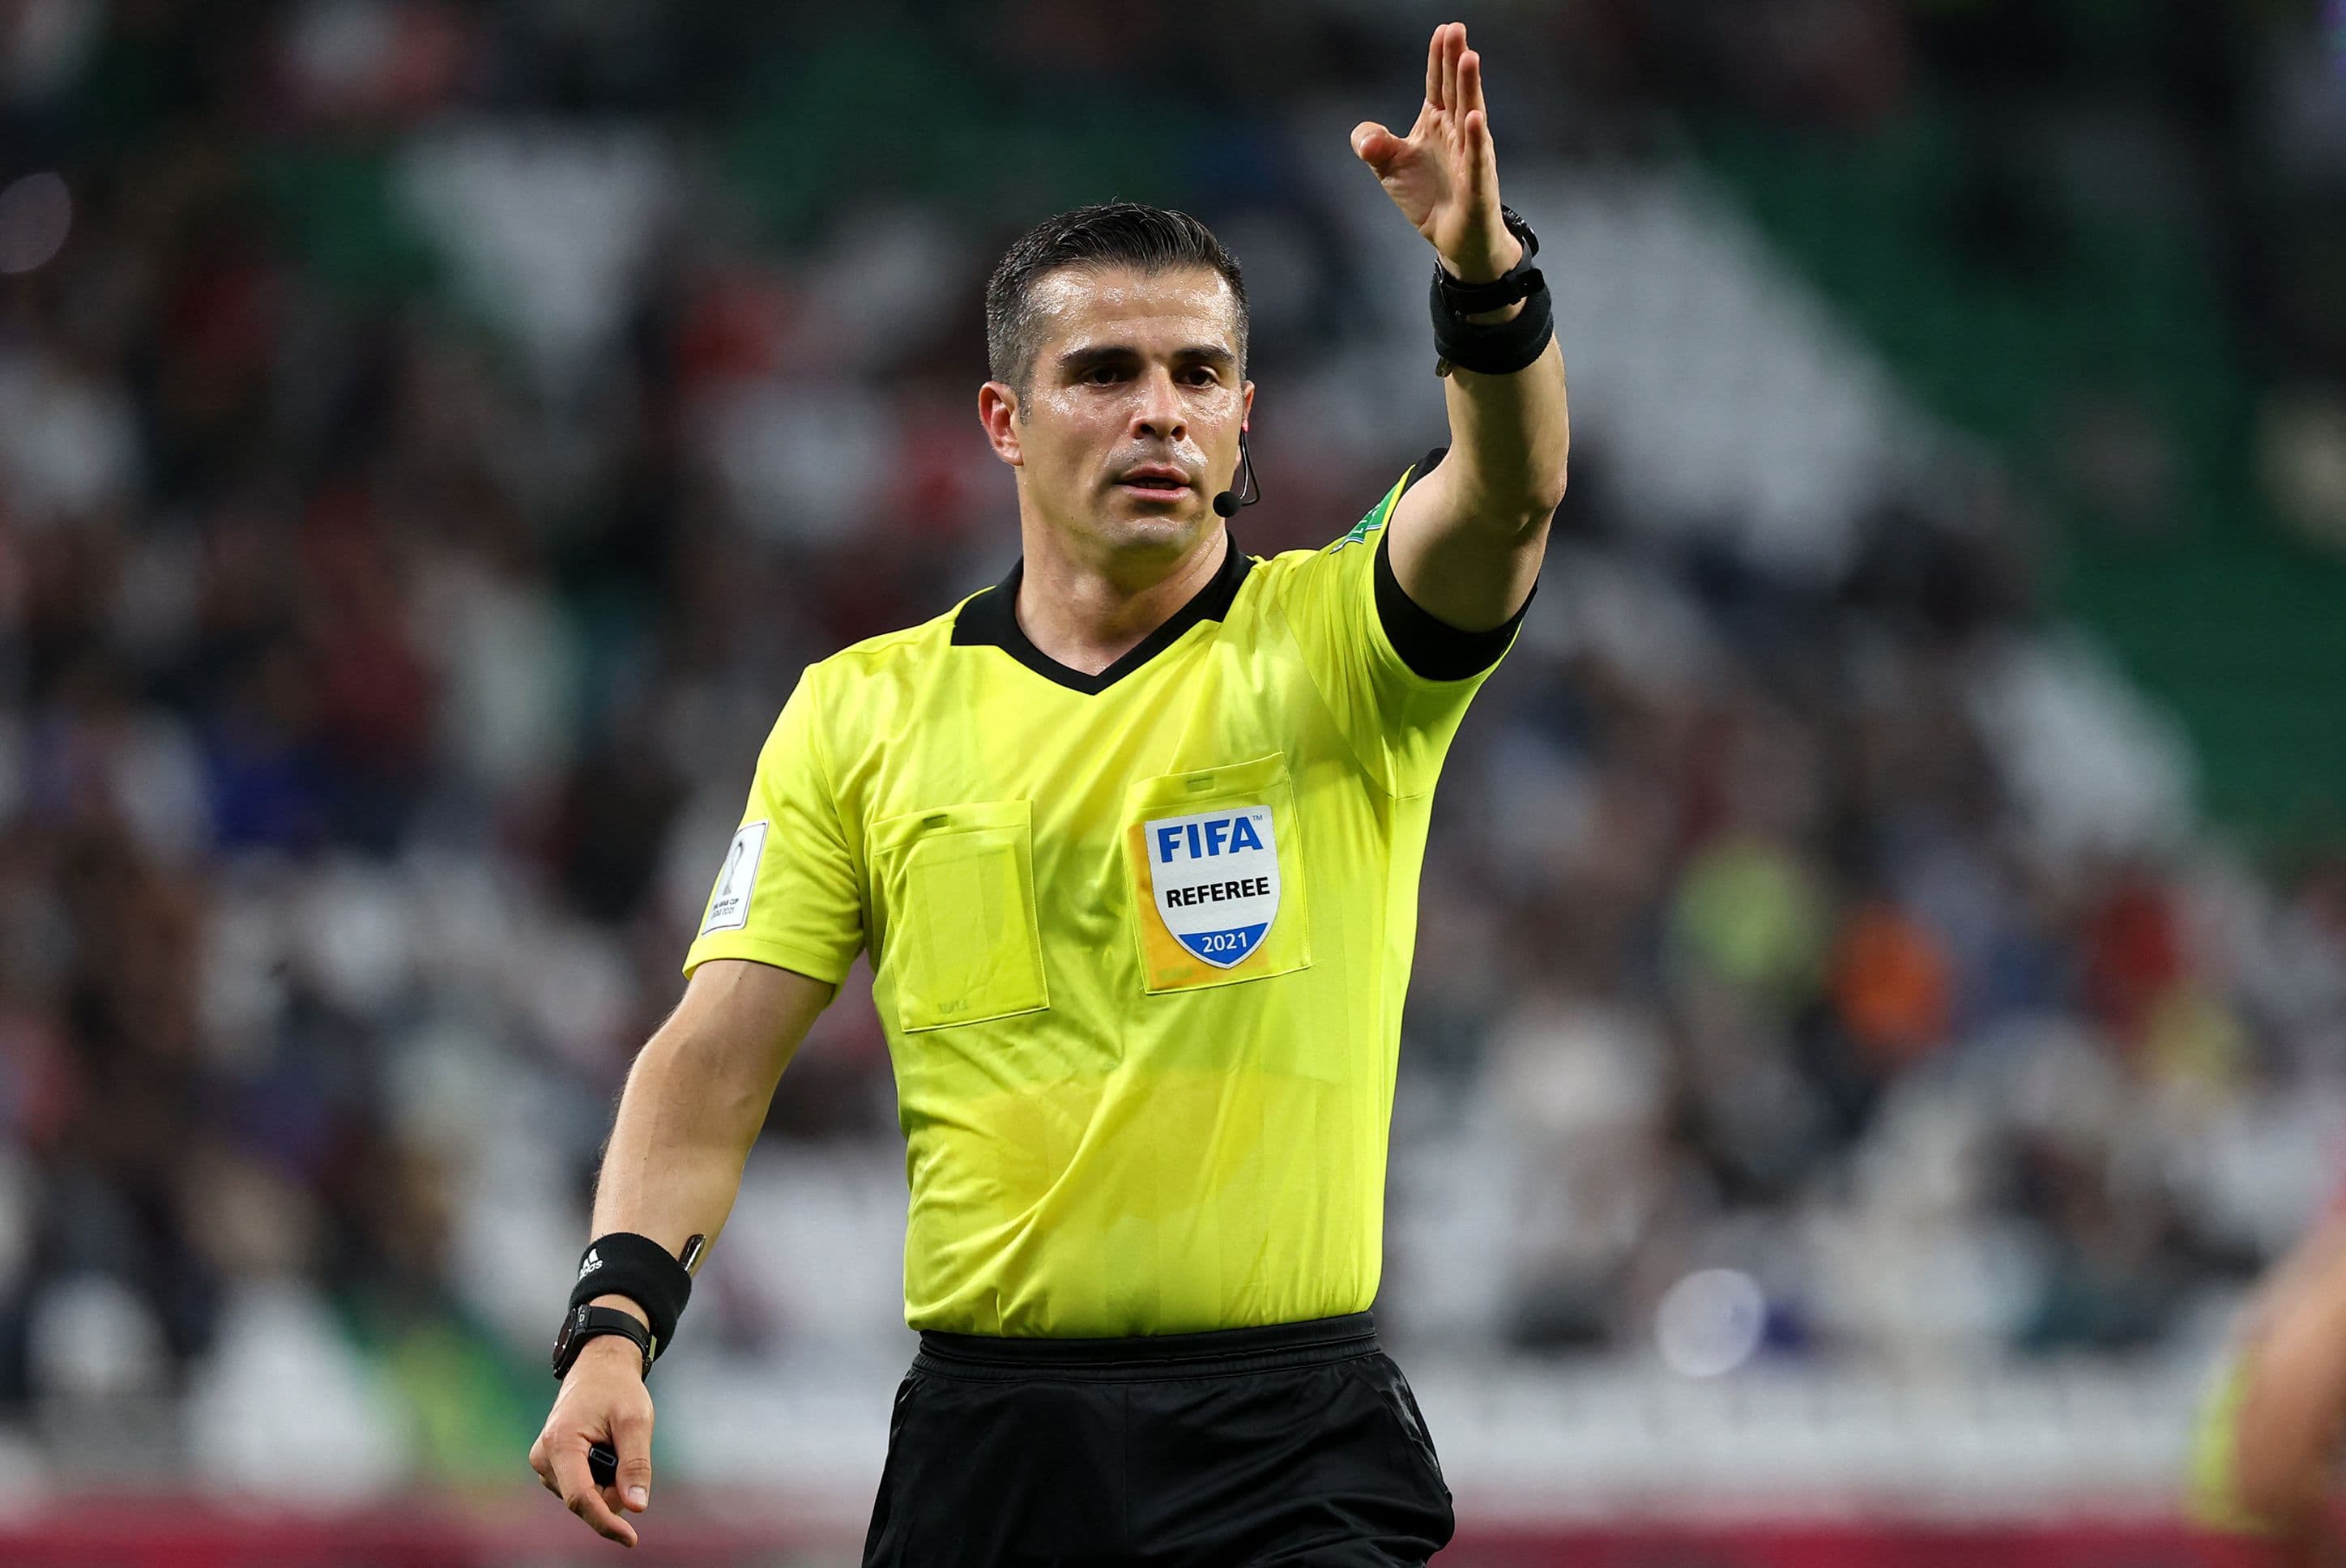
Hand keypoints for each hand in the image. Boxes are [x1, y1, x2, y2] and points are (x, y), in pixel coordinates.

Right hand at [530, 1333, 654, 1547]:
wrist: (598, 1369)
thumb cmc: (617, 1390)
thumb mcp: (635, 1420)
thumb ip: (636, 1464)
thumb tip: (636, 1507)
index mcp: (560, 1443)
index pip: (581, 1497)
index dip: (606, 1521)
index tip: (631, 1538)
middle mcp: (544, 1457)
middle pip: (586, 1499)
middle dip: (614, 1488)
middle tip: (628, 1449)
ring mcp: (543, 1463)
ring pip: (584, 1496)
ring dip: (607, 1480)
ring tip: (612, 1441)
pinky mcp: (550, 1466)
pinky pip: (580, 1487)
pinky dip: (599, 1476)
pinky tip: (602, 1448)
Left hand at [1351, 21, 1519, 283]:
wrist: (1452, 238)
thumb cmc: (1426, 196)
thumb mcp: (1389, 167)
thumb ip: (1373, 145)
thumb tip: (1364, 138)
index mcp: (1437, 123)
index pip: (1437, 85)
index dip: (1439, 59)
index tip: (1443, 30)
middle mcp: (1457, 133)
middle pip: (1455, 91)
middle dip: (1456, 61)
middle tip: (1457, 29)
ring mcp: (1470, 156)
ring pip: (1471, 115)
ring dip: (1470, 88)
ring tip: (1469, 58)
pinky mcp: (1477, 184)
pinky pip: (1476, 158)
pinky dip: (1474, 139)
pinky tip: (1473, 118)